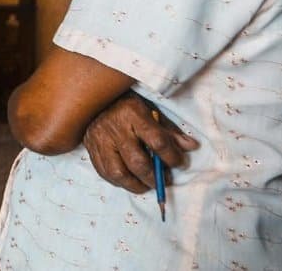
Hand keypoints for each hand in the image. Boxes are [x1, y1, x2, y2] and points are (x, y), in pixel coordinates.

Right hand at [82, 93, 198, 192]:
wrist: (93, 96)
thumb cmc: (127, 104)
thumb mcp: (150, 110)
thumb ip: (169, 131)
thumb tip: (191, 147)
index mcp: (133, 113)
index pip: (156, 141)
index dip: (171, 156)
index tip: (179, 163)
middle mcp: (115, 127)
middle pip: (137, 161)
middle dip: (154, 177)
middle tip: (164, 180)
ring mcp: (100, 139)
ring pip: (118, 173)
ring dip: (135, 184)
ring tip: (146, 185)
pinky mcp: (90, 148)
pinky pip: (105, 173)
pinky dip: (119, 182)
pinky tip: (130, 180)